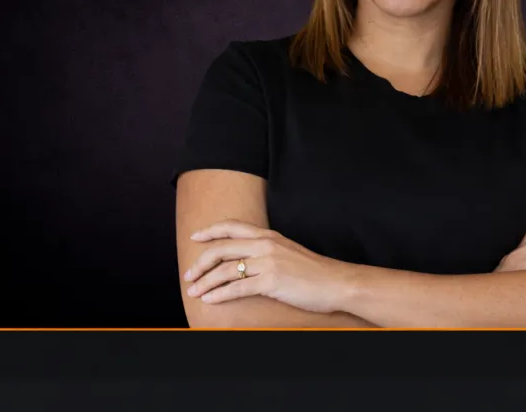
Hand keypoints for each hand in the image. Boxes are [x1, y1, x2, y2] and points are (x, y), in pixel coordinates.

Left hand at [182, 220, 350, 313]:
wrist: (335, 282)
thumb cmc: (313, 271)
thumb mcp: (287, 252)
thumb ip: (267, 250)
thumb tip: (245, 258)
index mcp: (269, 236)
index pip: (232, 226)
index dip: (210, 231)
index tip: (195, 237)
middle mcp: (266, 245)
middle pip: (222, 248)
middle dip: (200, 262)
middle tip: (189, 274)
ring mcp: (268, 263)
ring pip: (226, 270)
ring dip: (206, 282)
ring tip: (194, 291)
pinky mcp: (271, 282)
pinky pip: (238, 287)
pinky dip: (220, 294)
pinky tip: (211, 300)